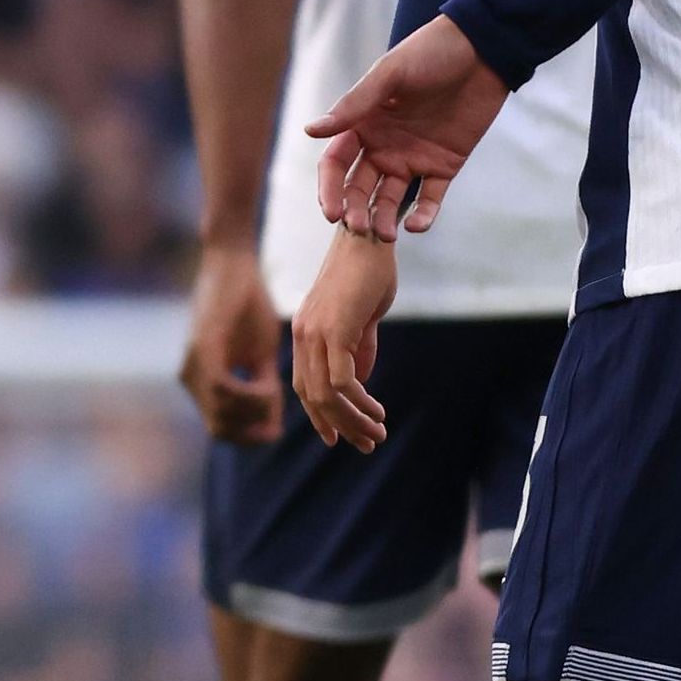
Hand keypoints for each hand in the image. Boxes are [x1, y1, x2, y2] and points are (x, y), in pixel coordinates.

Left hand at [179, 241, 284, 444]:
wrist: (236, 266)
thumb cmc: (249, 308)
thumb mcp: (262, 358)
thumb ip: (265, 393)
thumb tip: (272, 431)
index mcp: (202, 381)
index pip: (220, 429)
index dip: (248, 438)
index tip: (274, 432)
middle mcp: (190, 377)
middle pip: (220, 429)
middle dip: (252, 430)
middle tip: (277, 418)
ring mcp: (192, 364)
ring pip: (221, 413)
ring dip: (254, 412)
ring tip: (274, 391)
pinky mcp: (202, 348)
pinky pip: (221, 389)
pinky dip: (249, 395)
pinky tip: (268, 385)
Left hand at [289, 230, 396, 450]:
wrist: (369, 236)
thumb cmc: (367, 273)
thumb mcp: (361, 317)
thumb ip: (359, 348)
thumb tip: (359, 381)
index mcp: (305, 332)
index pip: (303, 386)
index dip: (319, 416)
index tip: (339, 437)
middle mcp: (303, 335)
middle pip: (312, 397)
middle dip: (340, 426)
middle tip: (367, 444)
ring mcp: (315, 332)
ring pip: (325, 395)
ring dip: (353, 420)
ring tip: (377, 433)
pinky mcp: (334, 329)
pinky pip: (340, 380)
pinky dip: (359, 402)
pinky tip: (378, 410)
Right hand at [306, 16, 509, 238]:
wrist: (483, 50)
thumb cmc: (430, 53)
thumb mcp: (389, 74)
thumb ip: (353, 105)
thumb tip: (310, 131)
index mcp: (363, 124)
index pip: (337, 163)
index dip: (330, 189)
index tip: (332, 212)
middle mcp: (383, 145)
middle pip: (360, 186)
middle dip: (355, 210)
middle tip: (359, 228)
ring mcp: (413, 157)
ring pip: (390, 199)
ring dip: (383, 218)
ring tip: (385, 235)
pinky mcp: (444, 166)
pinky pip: (429, 198)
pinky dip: (422, 216)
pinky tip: (416, 226)